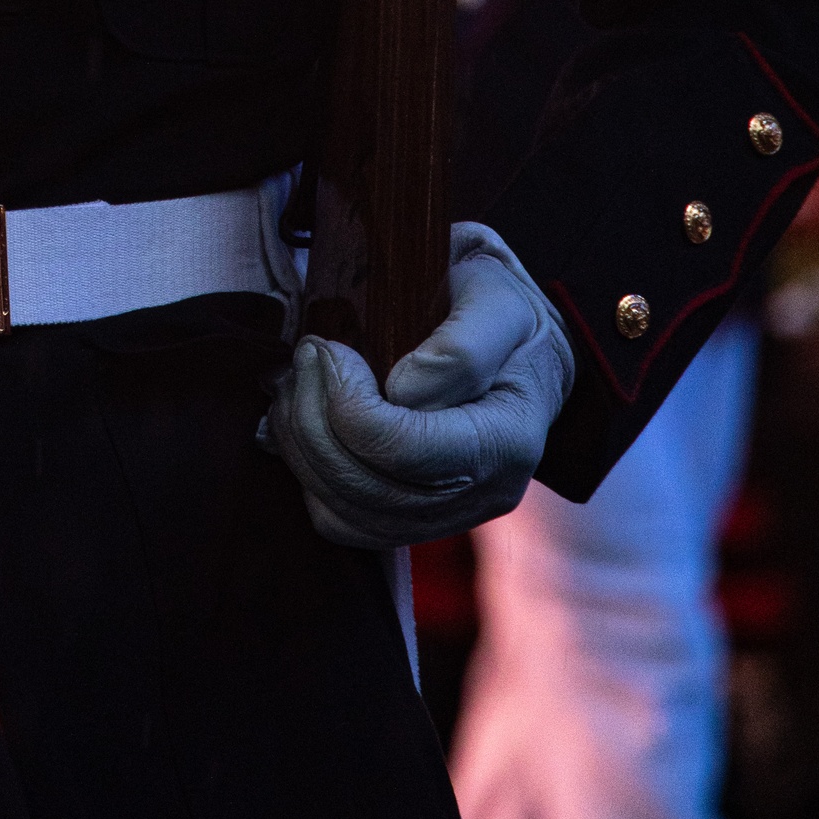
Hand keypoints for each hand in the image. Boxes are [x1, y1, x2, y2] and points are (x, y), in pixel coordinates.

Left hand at [259, 224, 574, 549]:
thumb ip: (461, 346)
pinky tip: (305, 424)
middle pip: (368, 488)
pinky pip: (342, 525)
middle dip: (312, 421)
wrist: (519, 345)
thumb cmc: (499, 309)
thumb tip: (404, 393)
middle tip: (304, 357)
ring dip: (302, 447)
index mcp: (509, 438)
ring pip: (347, 514)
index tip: (329, 344)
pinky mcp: (416, 523)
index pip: (405, 450)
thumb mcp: (494, 294)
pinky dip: (308, 477)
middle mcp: (485, 492)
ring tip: (299, 386)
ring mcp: (450, 516)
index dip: (347, 402)